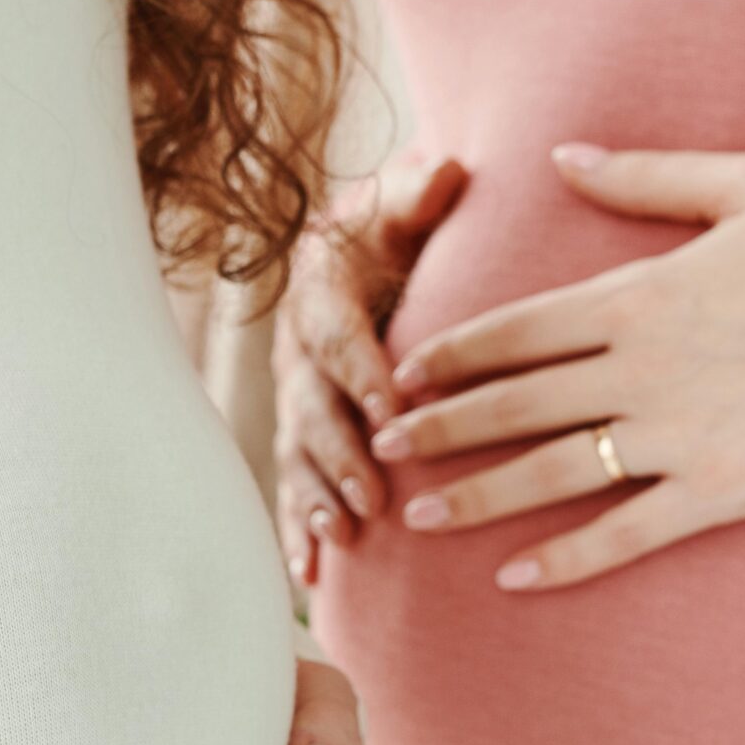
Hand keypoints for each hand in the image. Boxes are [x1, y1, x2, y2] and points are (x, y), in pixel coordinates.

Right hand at [274, 150, 469, 583]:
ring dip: (318, 499)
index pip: (342, 338)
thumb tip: (451, 171)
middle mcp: (299, 353)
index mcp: (322, 296)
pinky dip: (297, 530)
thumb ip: (424, 194)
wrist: (349, 251)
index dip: (364, 373)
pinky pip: (293, 487)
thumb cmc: (390, 231)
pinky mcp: (299, 436)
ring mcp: (295, 401)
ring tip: (343, 538)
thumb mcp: (404, 205)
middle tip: (372, 498)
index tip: (397, 407)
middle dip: (341, 456)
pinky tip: (308, 574)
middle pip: (314, 410)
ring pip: (299, 456)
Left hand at [374, 144, 744, 590]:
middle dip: (438, 426)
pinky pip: (626, 533)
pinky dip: (567, 559)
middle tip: (378, 446)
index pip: (517, 328)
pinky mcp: (719, 491)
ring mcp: (677, 436)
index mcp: (640, 296)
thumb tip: (563, 155)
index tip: (403, 371)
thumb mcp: (743, 182)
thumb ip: (643, 174)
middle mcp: (643, 369)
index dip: (452, 353)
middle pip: (515, 403)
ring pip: (552, 471)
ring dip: (479, 495)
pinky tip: (514, 577)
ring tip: (418, 516)